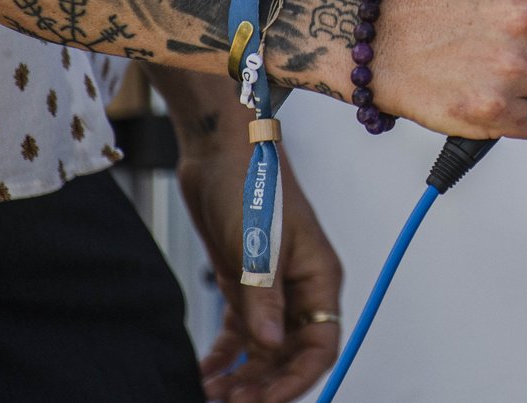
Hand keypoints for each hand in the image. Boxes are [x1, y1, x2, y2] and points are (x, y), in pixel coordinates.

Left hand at [178, 141, 344, 402]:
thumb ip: (264, 297)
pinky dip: (225, 355)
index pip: (321, 345)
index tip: (263, 401)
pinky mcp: (243, 282)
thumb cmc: (253, 181)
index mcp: (319, 277)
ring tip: (211, 393)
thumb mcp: (259, 242)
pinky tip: (205, 371)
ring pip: (264, 348)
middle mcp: (299, 287)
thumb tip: (271, 346)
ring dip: (242, 374)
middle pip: (291, 354)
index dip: (296, 379)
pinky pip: (241, 332)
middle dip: (263, 384)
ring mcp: (271, 286)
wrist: (220, 148)